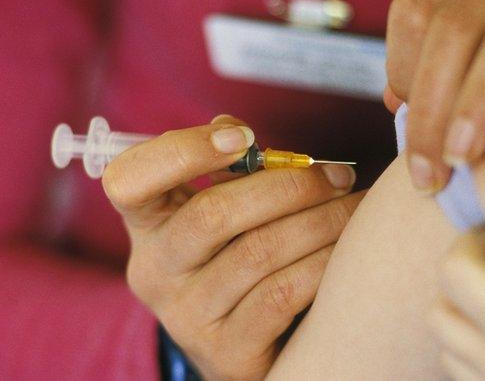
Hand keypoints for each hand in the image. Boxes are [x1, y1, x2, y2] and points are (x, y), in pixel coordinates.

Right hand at [101, 114, 359, 379]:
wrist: (248, 348)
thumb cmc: (239, 259)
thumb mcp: (221, 214)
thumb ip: (227, 169)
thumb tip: (237, 132)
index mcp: (147, 224)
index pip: (129, 180)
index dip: (183, 151)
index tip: (244, 138)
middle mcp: (154, 271)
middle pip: (213, 214)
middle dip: (289, 186)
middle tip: (340, 177)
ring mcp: (186, 316)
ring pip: (258, 252)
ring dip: (321, 222)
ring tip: (356, 209)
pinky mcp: (225, 351)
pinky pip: (282, 295)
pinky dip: (322, 264)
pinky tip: (347, 251)